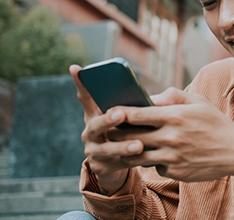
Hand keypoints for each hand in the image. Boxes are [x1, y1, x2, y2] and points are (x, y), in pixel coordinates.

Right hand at [70, 65, 141, 194]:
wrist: (120, 163)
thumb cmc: (128, 132)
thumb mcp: (128, 118)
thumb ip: (135, 106)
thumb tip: (155, 97)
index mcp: (95, 115)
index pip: (86, 97)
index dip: (80, 84)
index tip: (75, 68)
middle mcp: (90, 132)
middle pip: (95, 124)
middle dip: (108, 119)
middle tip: (120, 114)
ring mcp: (94, 151)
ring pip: (107, 148)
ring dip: (123, 146)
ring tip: (139, 145)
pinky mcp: (102, 167)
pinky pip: (117, 164)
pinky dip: (130, 161)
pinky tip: (143, 158)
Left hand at [110, 88, 233, 182]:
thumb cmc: (215, 123)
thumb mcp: (199, 102)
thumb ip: (173, 95)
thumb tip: (151, 98)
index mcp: (175, 117)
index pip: (136, 115)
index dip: (118, 113)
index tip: (109, 112)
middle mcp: (170, 138)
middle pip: (130, 137)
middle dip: (117, 134)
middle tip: (112, 131)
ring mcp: (171, 157)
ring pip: (136, 156)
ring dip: (129, 151)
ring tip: (127, 145)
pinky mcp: (174, 172)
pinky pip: (154, 167)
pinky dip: (153, 162)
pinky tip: (158, 156)